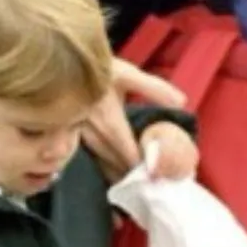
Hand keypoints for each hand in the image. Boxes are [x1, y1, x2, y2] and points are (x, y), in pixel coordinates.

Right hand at [82, 58, 186, 181]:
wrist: (63, 64)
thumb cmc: (98, 68)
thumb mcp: (129, 74)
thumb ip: (155, 89)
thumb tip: (182, 102)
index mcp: (110, 123)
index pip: (130, 155)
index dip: (144, 168)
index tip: (159, 175)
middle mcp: (95, 136)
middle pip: (116, 165)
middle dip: (133, 175)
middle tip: (150, 182)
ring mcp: (82, 138)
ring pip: (103, 164)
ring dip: (118, 174)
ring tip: (134, 183)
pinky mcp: (73, 137)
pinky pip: (92, 159)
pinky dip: (105, 167)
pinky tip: (113, 171)